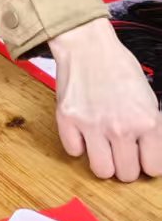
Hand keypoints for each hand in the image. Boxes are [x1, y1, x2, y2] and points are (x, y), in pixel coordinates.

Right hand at [50, 17, 161, 181]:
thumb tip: (149, 152)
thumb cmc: (117, 66)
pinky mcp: (68, 121)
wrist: (87, 46)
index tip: (141, 158)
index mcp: (147, 121)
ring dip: (103, 162)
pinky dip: (78, 145)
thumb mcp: (148, 98)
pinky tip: (83, 131)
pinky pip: (74, 152)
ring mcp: (93, 126)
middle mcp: (121, 127)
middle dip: (125, 166)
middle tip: (121, 153)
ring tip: (102, 148)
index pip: (152, 167)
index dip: (147, 163)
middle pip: (126, 174)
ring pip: (101, 171)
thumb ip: (150, 127)